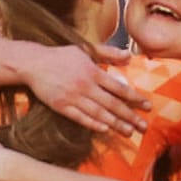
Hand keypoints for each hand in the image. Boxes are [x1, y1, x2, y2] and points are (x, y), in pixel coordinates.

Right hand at [24, 43, 149, 133]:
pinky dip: (93, 124)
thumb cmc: (61, 56)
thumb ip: (108, 52)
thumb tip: (130, 56)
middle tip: (144, 126)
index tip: (148, 106)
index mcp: (93, 72)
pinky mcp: (61, 106)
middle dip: (130, 116)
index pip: (119, 88)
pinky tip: (105, 130)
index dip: (135, 98)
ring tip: (129, 131)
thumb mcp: (85, 49)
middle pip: (112, 104)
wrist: (32, 63)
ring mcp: (72, 97)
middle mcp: (85, 86)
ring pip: (98, 113)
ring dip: (115, 124)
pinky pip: (80, 117)